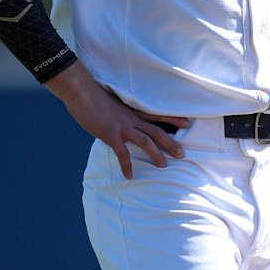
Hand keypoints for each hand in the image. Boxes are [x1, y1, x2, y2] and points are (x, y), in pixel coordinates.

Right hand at [47, 61, 187, 179]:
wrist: (82, 93)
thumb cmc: (93, 96)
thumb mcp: (112, 104)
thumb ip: (119, 113)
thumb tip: (119, 120)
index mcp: (133, 110)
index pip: (158, 115)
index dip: (173, 119)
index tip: (187, 123)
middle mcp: (132, 118)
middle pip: (157, 131)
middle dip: (171, 143)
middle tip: (182, 154)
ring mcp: (122, 126)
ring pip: (146, 141)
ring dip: (156, 154)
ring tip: (163, 166)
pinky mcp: (111, 134)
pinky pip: (122, 153)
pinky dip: (127, 165)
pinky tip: (129, 176)